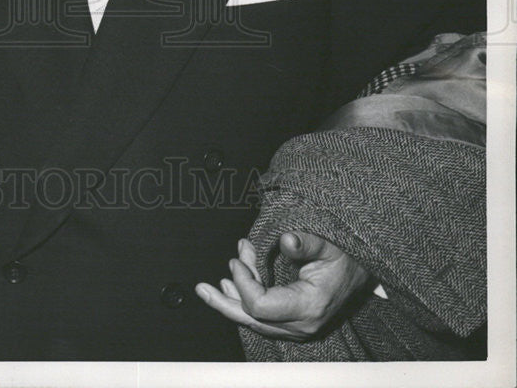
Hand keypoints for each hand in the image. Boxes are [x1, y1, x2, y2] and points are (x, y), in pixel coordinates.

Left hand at [195, 232, 372, 340]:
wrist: (364, 272)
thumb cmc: (347, 256)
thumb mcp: (328, 244)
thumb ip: (305, 243)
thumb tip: (286, 240)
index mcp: (308, 307)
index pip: (260, 306)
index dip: (244, 283)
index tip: (238, 258)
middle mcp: (302, 325)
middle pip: (252, 319)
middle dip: (225, 301)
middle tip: (202, 288)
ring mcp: (298, 328)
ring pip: (254, 322)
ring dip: (231, 303)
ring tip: (209, 289)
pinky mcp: (294, 323)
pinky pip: (263, 319)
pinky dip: (244, 304)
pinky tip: (230, 290)